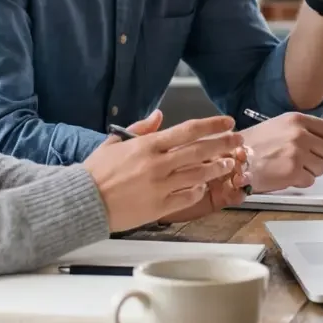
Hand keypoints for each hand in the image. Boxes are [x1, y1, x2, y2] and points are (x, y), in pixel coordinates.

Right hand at [84, 114, 246, 231]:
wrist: (83, 202)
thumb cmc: (96, 173)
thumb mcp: (115, 143)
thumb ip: (140, 129)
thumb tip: (159, 115)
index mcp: (147, 146)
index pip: (188, 130)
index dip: (212, 125)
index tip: (227, 122)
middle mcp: (158, 164)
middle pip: (200, 151)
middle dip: (224, 144)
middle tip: (238, 140)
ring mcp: (161, 186)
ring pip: (199, 174)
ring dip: (218, 167)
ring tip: (229, 163)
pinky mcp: (160, 207)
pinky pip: (188, 197)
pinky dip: (198, 190)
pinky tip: (203, 185)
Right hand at [241, 112, 322, 192]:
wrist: (235, 158)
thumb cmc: (253, 145)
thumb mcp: (278, 126)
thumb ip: (301, 130)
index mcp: (296, 120)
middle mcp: (299, 134)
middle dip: (321, 160)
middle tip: (306, 163)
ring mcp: (297, 153)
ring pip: (321, 168)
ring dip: (310, 171)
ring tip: (291, 168)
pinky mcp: (293, 171)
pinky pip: (310, 180)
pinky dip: (300, 181)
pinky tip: (285, 175)